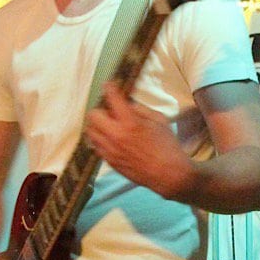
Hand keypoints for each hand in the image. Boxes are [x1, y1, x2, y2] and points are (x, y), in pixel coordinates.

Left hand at [84, 81, 192, 198]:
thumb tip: (127, 104)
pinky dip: (101, 140)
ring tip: (108, 126)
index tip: (109, 85)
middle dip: (101, 109)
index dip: (109, 87)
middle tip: (110, 111)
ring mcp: (111, 150)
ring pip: (90, 132)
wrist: (169, 174)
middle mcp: (116, 135)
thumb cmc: (168, 145)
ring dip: (98, 125)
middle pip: (93, 115)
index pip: (112, 98)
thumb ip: (140, 109)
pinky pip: (96, 147)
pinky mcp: (110, 162)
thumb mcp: (159, 120)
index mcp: (130, 122)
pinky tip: (111, 140)